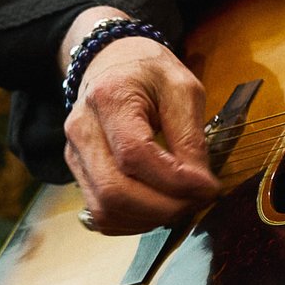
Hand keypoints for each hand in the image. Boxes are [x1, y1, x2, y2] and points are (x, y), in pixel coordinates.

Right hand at [59, 8, 219, 233]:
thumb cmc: (152, 74)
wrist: (113, 63)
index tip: (209, 186)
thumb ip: (191, 136)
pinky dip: (134, 221)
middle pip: (115, 191)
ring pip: (105, 210)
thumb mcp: (184, 89)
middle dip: (165, 207)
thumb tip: (200, 185)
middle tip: (199, 200)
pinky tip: (159, 206)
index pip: (135, 155)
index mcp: (109, 98)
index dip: (175, 180)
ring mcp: (74, 154)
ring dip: (150, 218)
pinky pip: (101, 214)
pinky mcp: (78, 172)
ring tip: (183, 203)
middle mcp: (81, 129)